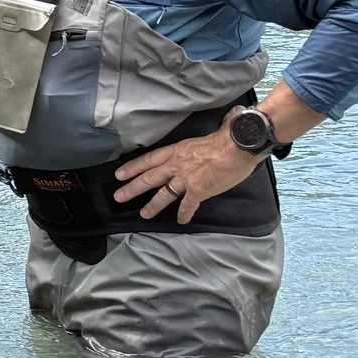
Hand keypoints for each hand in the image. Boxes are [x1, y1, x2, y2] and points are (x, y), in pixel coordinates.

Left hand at [112, 128, 264, 224]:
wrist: (238, 145)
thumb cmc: (225, 138)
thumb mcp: (202, 138)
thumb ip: (195, 145)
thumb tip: (192, 144)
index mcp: (176, 151)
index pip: (148, 160)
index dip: (133, 167)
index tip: (120, 174)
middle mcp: (176, 165)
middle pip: (149, 178)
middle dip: (132, 188)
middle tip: (119, 196)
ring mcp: (186, 179)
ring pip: (164, 194)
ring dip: (153, 205)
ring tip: (144, 214)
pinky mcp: (199, 190)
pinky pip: (188, 205)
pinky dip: (184, 213)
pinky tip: (181, 220)